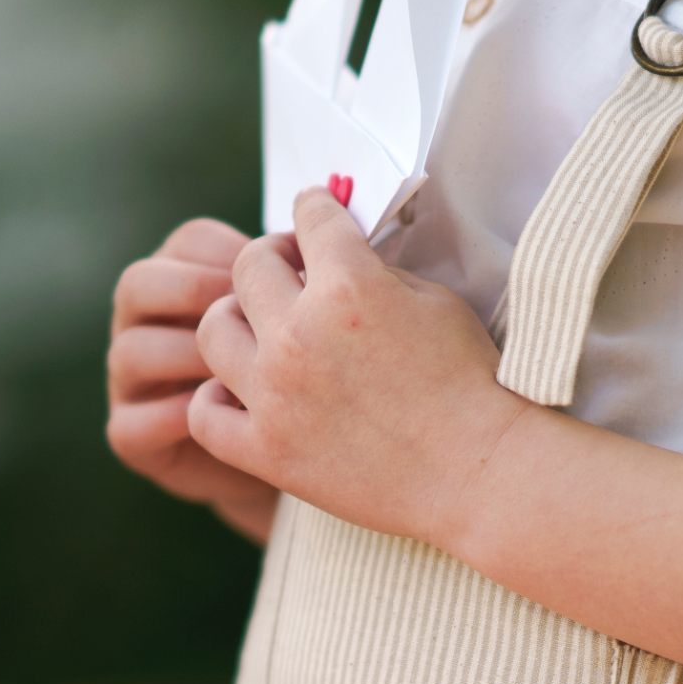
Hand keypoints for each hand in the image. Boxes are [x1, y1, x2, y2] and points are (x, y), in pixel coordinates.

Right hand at [107, 218, 280, 543]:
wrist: (292, 464)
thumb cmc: (307, 385)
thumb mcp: (307, 326)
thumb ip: (304, 288)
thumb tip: (336, 246)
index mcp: (185, 277)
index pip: (190, 242)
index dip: (232, 251)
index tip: (282, 269)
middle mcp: (145, 322)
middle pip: (139, 282)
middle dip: (195, 290)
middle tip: (248, 313)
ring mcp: (130, 380)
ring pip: (132, 351)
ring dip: (186, 355)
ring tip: (241, 371)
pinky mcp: (130, 436)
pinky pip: (133, 422)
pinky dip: (176, 417)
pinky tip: (225, 415)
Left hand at [190, 187, 524, 551]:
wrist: (478, 475)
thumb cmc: (470, 387)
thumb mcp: (435, 301)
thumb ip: (376, 271)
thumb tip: (338, 257)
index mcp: (348, 285)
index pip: (309, 214)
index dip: (316, 208)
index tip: (316, 216)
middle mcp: (300, 334)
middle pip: (248, 265)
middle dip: (273, 259)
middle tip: (291, 273)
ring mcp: (276, 395)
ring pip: (212, 330)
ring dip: (235, 321)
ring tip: (260, 333)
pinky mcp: (268, 451)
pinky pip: (204, 414)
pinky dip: (215, 399)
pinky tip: (241, 393)